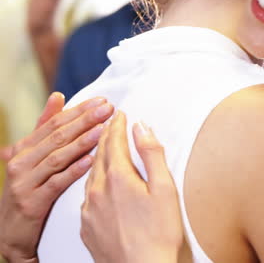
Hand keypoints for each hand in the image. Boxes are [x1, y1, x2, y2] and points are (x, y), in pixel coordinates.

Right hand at [0, 93, 113, 262]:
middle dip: (84, 121)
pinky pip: (56, 184)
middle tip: (107, 109)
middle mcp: (21, 161)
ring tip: (102, 130)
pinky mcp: (31, 203)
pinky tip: (90, 161)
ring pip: (57, 157)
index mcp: (23, 147)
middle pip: (57, 136)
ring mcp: (25, 182)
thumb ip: (45, 127)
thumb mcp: (31, 156)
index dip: (78, 110)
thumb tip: (58, 96)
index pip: (54, 123)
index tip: (100, 101)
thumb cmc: (26, 187)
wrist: (7, 232)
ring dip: (82, 142)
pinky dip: (73, 171)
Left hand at [81, 111, 182, 262]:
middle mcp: (98, 189)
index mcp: (117, 177)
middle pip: (99, 153)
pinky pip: (86, 193)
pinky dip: (92, 179)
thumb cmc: (159, 234)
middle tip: (108, 121)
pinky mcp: (86, 225)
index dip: (117, 125)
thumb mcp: (164, 189)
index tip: (119, 113)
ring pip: (90, 172)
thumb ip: (151, 154)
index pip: (114, 140)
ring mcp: (89, 208)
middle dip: (104, 134)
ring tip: (102, 145)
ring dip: (97, 155)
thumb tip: (140, 127)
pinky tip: (97, 181)